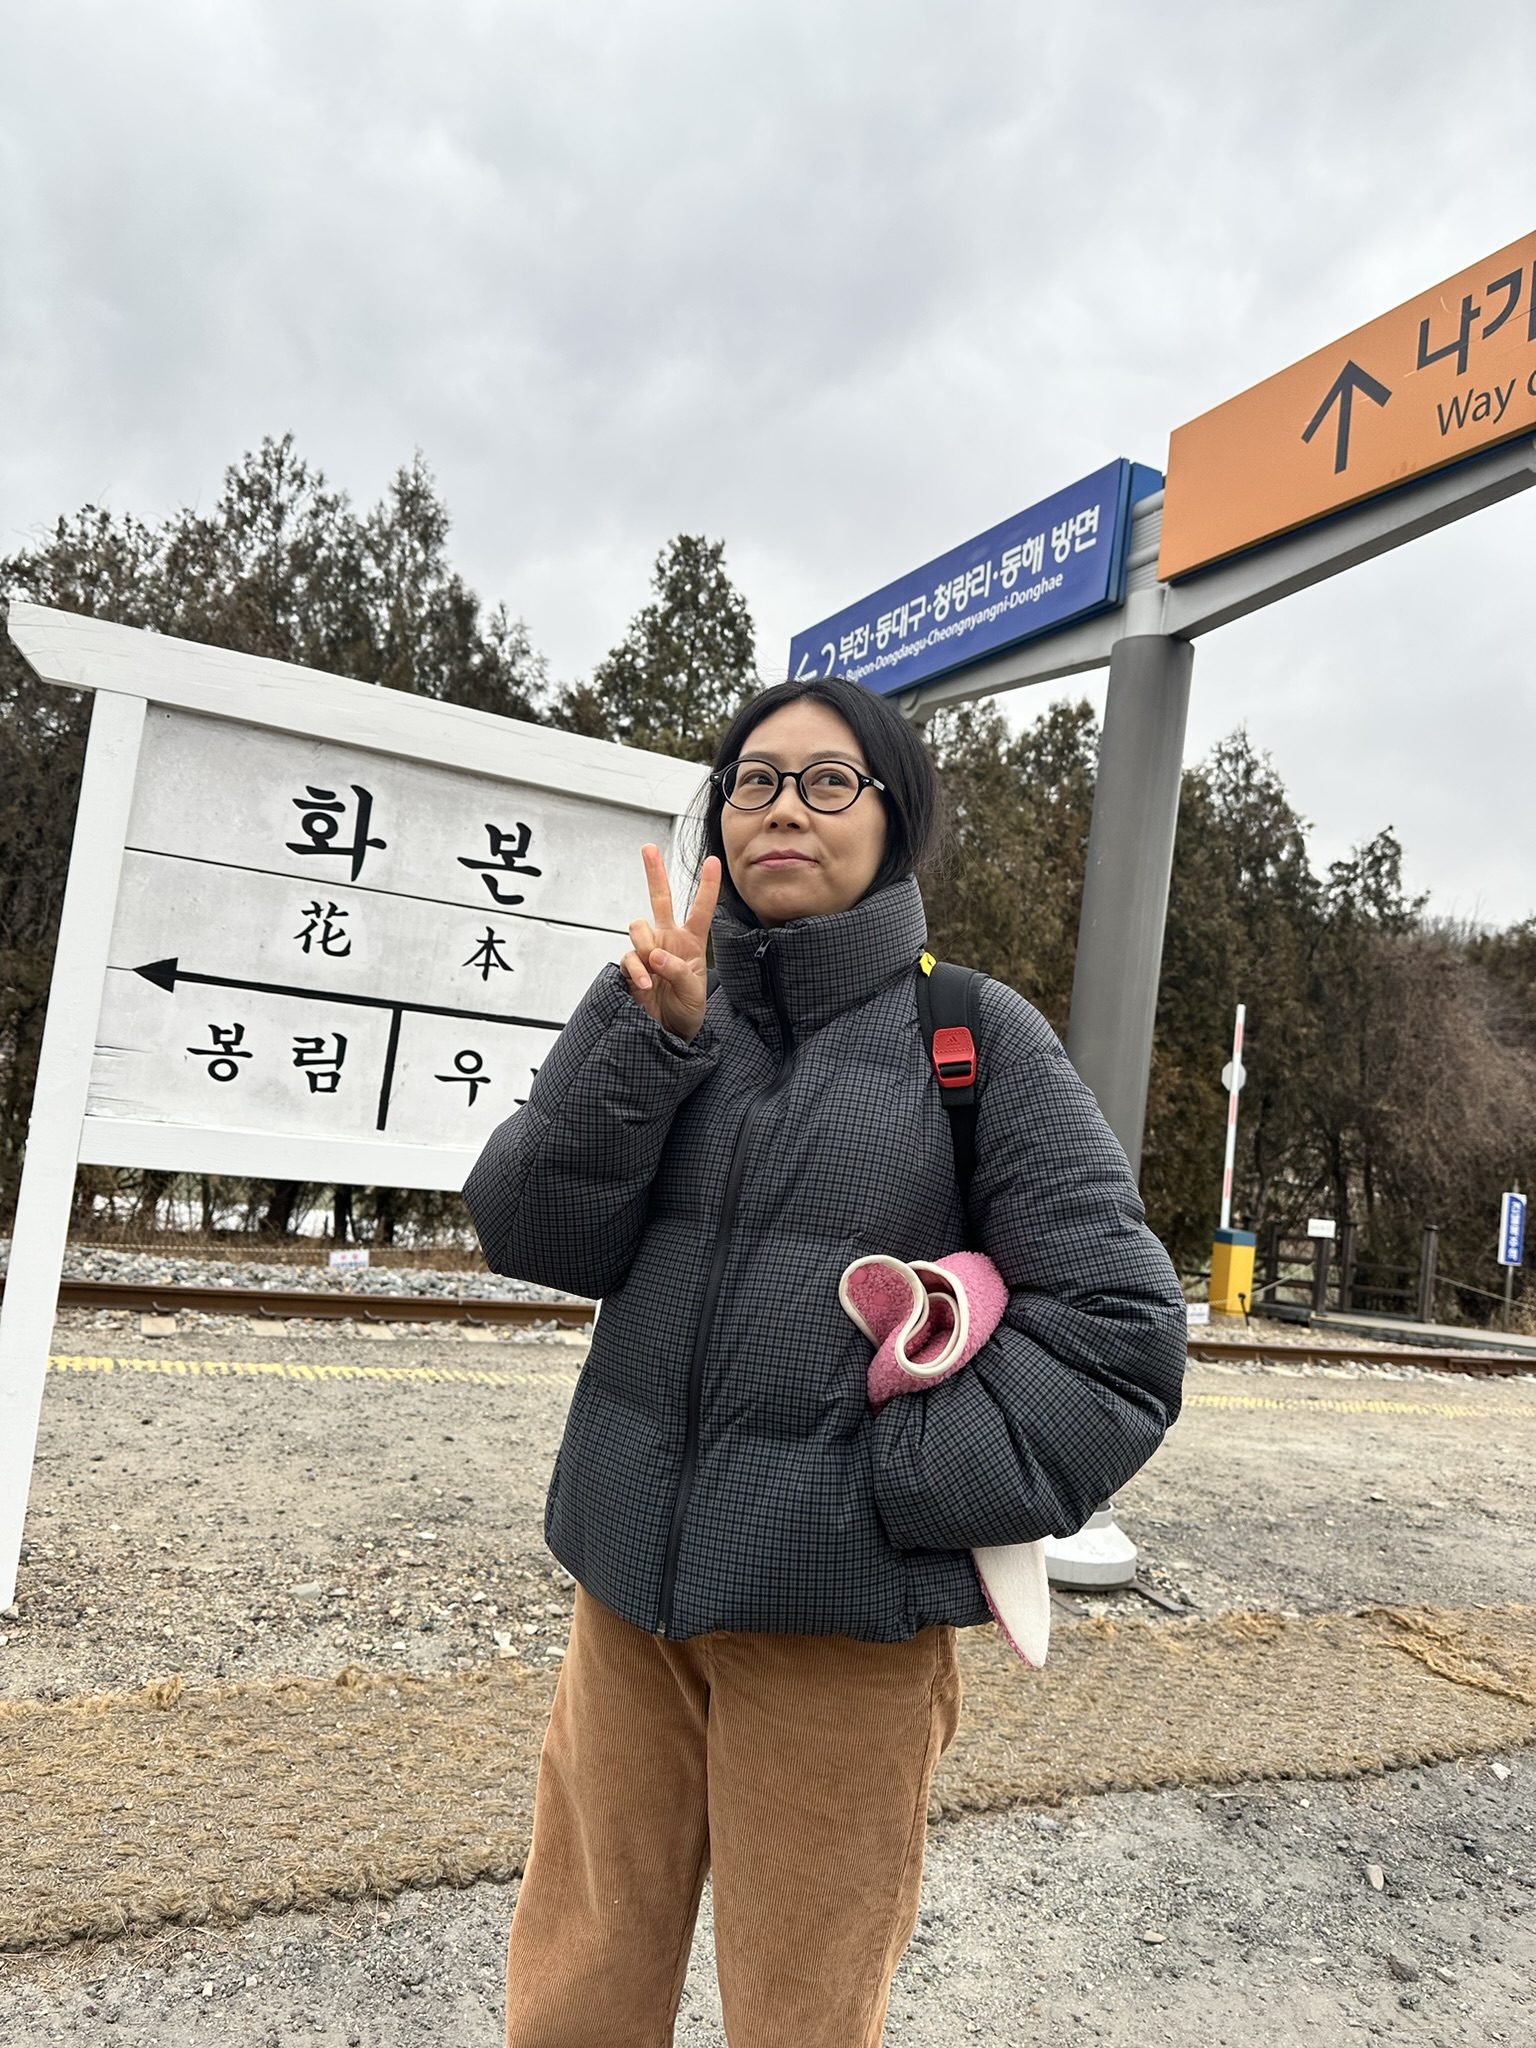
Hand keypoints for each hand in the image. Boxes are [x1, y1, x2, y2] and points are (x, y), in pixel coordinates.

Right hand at [621, 845, 721, 1042]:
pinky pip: (629, 957)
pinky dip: (636, 970)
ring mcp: (647, 951)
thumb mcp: (694, 993)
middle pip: (660, 899)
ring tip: (654, 971)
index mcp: (692, 942)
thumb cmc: (687, 1011)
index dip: (708, 886)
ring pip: (638, 926)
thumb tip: (656, 955)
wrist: (668, 1033)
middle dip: (654, 872)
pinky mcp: (631, 966)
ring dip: (645, 945)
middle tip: (648, 848)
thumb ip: (679, 970)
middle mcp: (668, 940)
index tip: (713, 862)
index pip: (701, 910)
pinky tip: (646, 984)